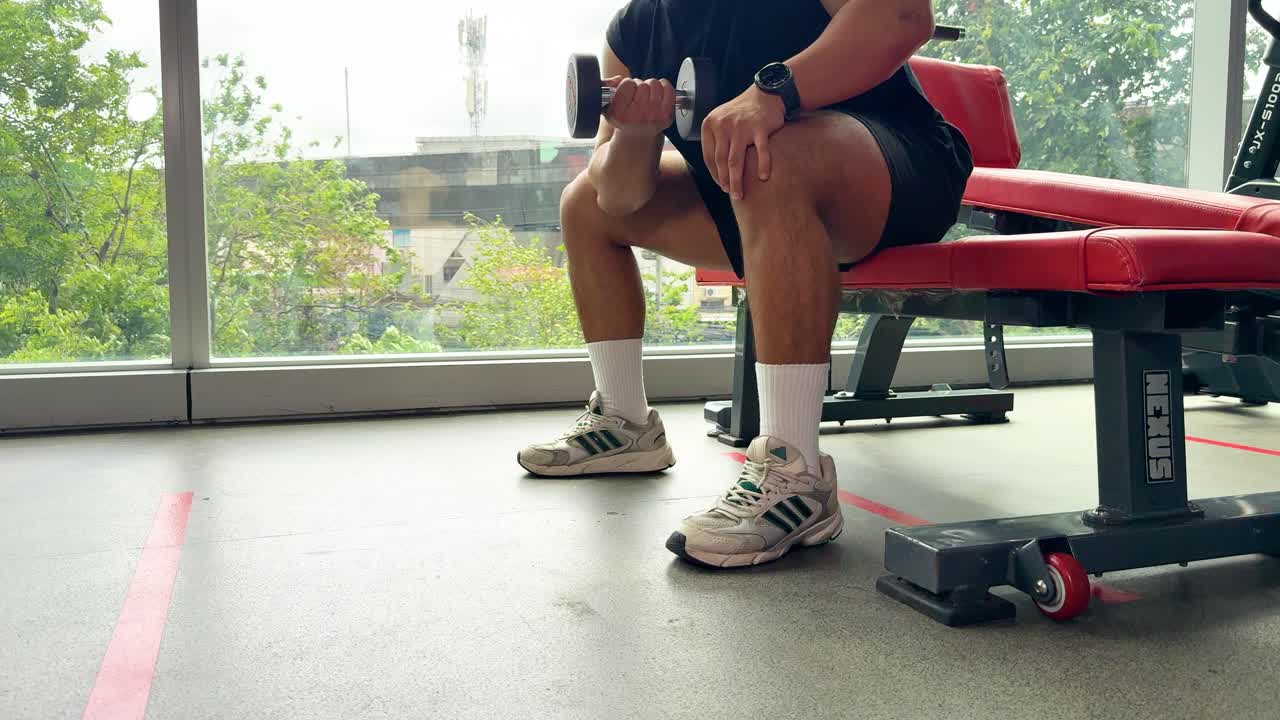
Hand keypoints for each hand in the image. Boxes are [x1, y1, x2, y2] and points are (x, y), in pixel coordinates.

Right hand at [604, 76, 675, 136]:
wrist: (637, 136)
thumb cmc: (623, 117)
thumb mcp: (607, 106)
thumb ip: (606, 87)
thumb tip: (618, 79)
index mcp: (620, 114)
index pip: (628, 83)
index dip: (628, 84)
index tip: (628, 91)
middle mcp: (637, 116)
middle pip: (642, 84)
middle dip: (640, 86)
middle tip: (638, 95)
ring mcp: (653, 117)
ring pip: (655, 84)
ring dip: (651, 86)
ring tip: (647, 95)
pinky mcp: (666, 117)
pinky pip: (669, 90)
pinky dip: (665, 86)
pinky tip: (659, 92)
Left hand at [701, 85, 785, 199]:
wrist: (765, 94)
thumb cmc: (743, 112)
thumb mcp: (721, 120)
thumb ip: (715, 139)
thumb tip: (714, 169)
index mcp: (710, 124)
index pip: (708, 156)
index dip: (714, 174)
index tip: (720, 184)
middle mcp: (723, 125)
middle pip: (721, 161)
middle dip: (724, 181)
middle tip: (730, 193)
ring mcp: (741, 127)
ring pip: (736, 161)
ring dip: (737, 181)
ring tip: (739, 194)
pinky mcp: (760, 128)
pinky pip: (760, 152)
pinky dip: (762, 166)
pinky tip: (762, 178)